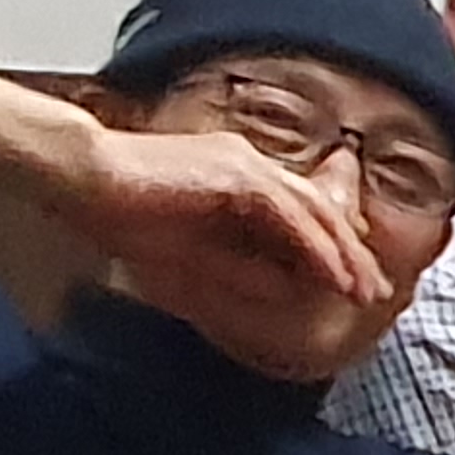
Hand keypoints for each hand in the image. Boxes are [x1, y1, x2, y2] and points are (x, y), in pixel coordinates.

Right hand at [59, 112, 380, 309]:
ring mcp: (243, 162)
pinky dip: (314, 245)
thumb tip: (290, 289)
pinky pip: (289, 213)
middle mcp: (249, 163)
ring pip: (312, 210)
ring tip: (362, 290)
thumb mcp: (194, 254)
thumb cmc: (120, 214)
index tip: (351, 285)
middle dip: (350, 254)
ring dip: (341, 253)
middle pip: (319, 209)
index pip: (301, 212)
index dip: (331, 250)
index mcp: (238, 175)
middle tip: (374, 292)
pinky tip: (332, 273)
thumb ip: (241, 267)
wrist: (80, 178)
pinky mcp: (234, 172)